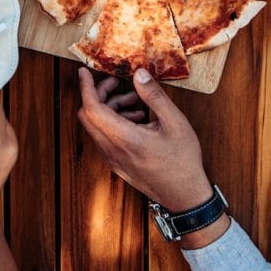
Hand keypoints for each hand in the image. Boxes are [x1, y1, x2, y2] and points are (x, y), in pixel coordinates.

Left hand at [77, 67, 228, 247]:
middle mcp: (113, 151)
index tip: (84, 72)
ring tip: (136, 103)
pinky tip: (138, 120)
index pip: (92, 109)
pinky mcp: (118, 165)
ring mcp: (113, 160)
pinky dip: (114, 123)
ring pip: (97, 127)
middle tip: (118, 84)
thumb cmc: (183, 161)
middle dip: (100, 95)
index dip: (86, 88)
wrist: (185, 197)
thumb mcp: (175, 122)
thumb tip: (139, 73)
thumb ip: (154, 96)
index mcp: (125, 139)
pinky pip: (105, 138)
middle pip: (89, 116)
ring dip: (110, 109)